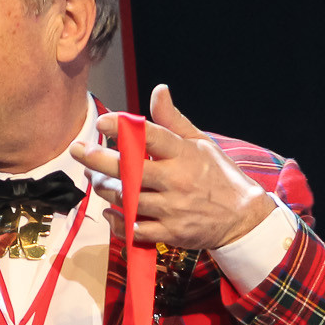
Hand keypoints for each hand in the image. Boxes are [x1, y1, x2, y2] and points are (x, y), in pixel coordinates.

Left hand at [72, 84, 275, 250]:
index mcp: (184, 154)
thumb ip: (173, 120)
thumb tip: (159, 90)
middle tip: (80, 151)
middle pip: (129, 170)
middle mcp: (177, 180)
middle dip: (98, 160)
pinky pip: (134, 228)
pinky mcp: (171, 233)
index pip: (150, 136)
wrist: (244, 219)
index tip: (102, 121)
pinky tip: (112, 212)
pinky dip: (118, 221)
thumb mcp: (201, 143)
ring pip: (126, 198)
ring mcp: (173, 209)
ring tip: (97, 181)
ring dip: (105, 189)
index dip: (123, 127)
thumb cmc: (220, 177)